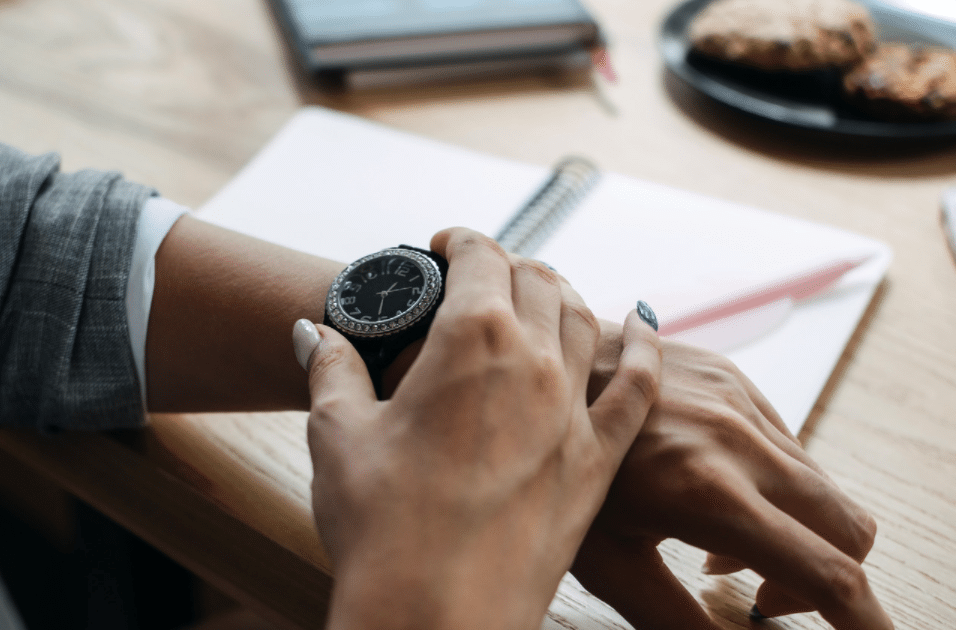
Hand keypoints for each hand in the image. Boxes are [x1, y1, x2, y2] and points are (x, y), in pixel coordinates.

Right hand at [295, 228, 662, 629]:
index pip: (480, 257)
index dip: (461, 240)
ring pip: (584, 319)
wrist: (436, 614)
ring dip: (561, 294)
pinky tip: (642, 324)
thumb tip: (312, 331)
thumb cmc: (381, 525)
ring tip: (538, 293)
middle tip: (480, 277)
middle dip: (506, 265)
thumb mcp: (338, 433)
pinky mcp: (597, 461)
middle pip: (536, 280)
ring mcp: (572, 411)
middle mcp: (534, 361)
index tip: (444, 246)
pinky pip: (639, 386)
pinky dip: (643, 346)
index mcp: (471, 339)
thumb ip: (331, 368)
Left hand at [572, 335, 892, 629]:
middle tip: (763, 601)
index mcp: (707, 491)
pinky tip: (713, 493)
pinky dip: (775, 486)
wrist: (530, 363)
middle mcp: (737, 439)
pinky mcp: (733, 375)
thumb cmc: (548, 467)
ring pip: (821, 486)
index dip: (865, 624)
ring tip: (720, 548)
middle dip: (830, 580)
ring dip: (796, 531)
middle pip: (849, 528)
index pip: (827, 572)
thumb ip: (678, 618)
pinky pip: (789, 445)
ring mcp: (739, 399)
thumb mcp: (607, 560)